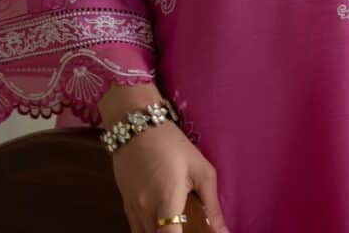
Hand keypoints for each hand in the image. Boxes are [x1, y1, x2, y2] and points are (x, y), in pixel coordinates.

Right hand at [98, 82, 229, 232]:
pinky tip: (162, 222)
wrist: (137, 125)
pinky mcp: (125, 205)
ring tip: (177, 223)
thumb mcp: (200, 169)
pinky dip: (149, 230)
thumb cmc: (173, 144)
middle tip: (187, 225)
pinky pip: (136, 229)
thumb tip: (223, 232)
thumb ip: (212, 205)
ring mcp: (132, 209)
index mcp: (166, 201)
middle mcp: (145, 210)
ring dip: (161, 232)